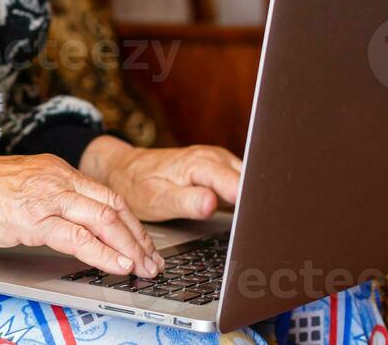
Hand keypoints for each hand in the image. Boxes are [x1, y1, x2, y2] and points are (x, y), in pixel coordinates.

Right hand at [0, 153, 162, 277]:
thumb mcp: (17, 188)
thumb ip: (43, 199)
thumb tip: (61, 221)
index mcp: (54, 168)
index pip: (104, 193)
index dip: (128, 220)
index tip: (140, 240)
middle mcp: (56, 177)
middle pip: (113, 205)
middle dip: (137, 235)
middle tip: (152, 259)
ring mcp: (47, 196)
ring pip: (104, 219)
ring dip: (129, 246)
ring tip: (143, 267)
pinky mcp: (34, 218)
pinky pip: (79, 237)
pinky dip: (104, 253)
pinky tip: (118, 266)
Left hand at [78, 136, 242, 221]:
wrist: (126, 169)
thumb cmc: (139, 185)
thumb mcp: (158, 198)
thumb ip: (186, 201)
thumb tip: (212, 203)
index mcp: (200, 164)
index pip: (238, 184)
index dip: (251, 203)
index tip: (257, 221)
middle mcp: (214, 157)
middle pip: (249, 181)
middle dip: (257, 203)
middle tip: (261, 229)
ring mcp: (219, 161)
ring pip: (249, 181)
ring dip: (254, 200)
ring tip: (257, 224)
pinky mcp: (220, 169)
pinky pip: (241, 182)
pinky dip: (246, 197)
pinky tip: (247, 214)